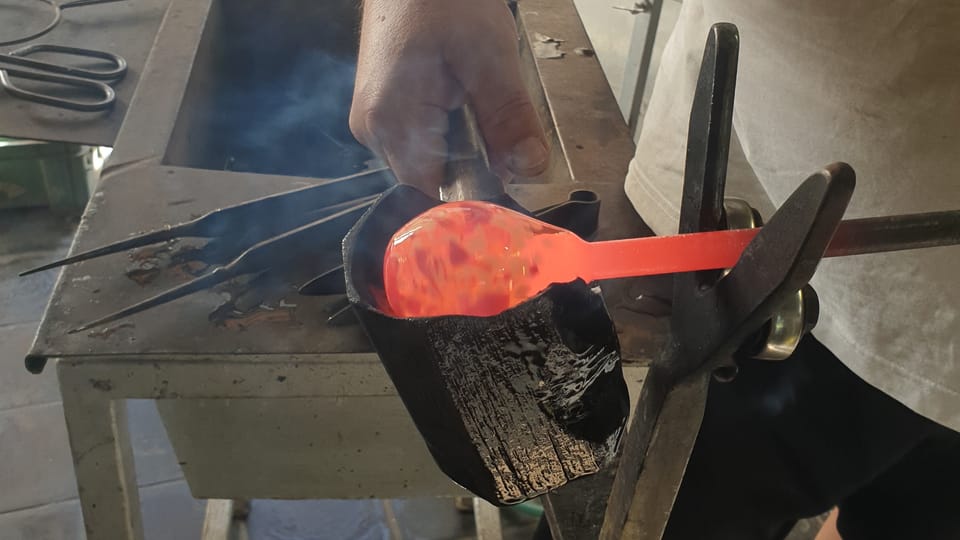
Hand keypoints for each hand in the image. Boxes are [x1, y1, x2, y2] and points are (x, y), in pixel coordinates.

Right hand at [350, 0, 549, 195]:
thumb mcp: (489, 55)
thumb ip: (508, 117)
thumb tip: (530, 168)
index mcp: (393, 121)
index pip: (430, 195)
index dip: (471, 195)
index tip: (503, 183)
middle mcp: (373, 130)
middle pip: (431, 179)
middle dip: (473, 164)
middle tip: (493, 120)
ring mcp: (374, 121)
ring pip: (429, 160)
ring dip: (462, 145)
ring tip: (472, 96)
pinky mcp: (382, 112)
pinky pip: (421, 140)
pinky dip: (449, 129)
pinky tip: (459, 97)